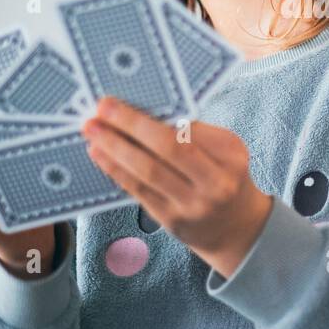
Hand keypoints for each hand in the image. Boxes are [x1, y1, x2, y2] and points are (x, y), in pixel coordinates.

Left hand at [83, 97, 271, 279]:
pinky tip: (101, 155)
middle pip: (169, 148)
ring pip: (149, 171)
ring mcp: (193, 205)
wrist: (235, 227)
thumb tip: (144, 112)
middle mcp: (216, 182)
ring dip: (116, 148)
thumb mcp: (224, 152)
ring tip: (93, 131)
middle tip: (103, 108)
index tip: (122, 101)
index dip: (153, 116)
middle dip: (131, 125)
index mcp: (231, 155)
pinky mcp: (173, 221)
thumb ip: (193, 134)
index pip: (189, 129)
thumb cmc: (224, 177)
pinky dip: (117, 170)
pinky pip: (140, 191)